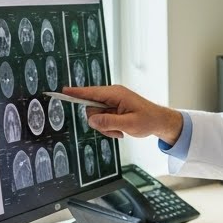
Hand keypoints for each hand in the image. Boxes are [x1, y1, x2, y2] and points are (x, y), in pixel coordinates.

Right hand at [63, 85, 182, 143]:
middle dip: (99, 122)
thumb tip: (92, 120)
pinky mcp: (113, 108)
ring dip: (105, 127)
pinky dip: (109, 127)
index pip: (91, 92)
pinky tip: (120, 131)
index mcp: (116, 94)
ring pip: (96, 116)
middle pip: (91, 108)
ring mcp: (112, 101)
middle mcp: (112, 95)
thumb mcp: (129, 124)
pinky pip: (102, 119)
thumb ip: (109, 122)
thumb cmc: (148, 120)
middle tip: (114, 130)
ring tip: (120, 131)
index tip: (63, 91)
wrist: (159, 122)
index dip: (76, 93)